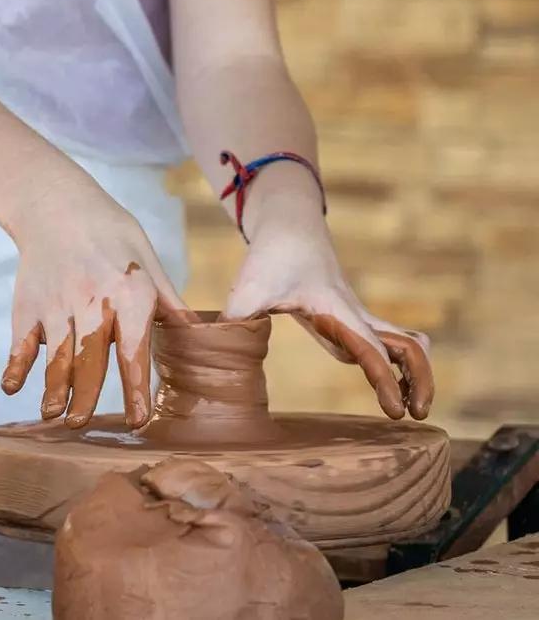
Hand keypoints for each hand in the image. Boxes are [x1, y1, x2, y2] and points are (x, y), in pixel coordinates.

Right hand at [1, 170, 196, 428]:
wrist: (56, 204)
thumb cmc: (111, 235)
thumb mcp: (148, 261)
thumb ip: (168, 304)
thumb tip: (206, 338)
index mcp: (129, 294)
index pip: (134, 349)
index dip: (136, 387)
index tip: (139, 420)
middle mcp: (92, 302)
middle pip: (89, 359)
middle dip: (86, 396)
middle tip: (83, 425)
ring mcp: (56, 304)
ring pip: (55, 355)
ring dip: (53, 388)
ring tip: (54, 416)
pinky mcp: (28, 304)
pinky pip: (21, 340)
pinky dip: (15, 364)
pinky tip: (12, 387)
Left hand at [222, 213, 432, 420]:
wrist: (289, 223)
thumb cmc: (272, 254)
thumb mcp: (249, 288)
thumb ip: (235, 320)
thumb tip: (214, 352)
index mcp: (338, 311)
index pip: (372, 351)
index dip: (385, 381)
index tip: (394, 412)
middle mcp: (356, 314)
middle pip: (408, 347)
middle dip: (420, 379)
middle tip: (417, 413)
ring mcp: (358, 315)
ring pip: (404, 342)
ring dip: (415, 371)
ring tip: (410, 404)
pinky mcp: (350, 317)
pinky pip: (386, 342)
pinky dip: (398, 362)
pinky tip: (389, 384)